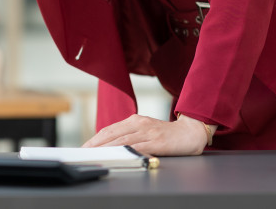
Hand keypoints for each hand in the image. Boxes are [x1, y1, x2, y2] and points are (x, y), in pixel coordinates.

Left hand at [81, 114, 212, 156]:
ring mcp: (148, 132)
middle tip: (83, 152)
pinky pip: (138, 147)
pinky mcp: (157, 141)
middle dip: (95, 144)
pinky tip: (117, 156)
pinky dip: (126, 151)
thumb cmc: (167, 134)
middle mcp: (139, 123)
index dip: (95, 139)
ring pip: (122, 140)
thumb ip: (131, 135)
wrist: (191, 132)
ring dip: (106, 148)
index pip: (109, 130)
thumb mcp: (146, 131)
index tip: (84, 147)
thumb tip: (112, 146)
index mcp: (134, 120)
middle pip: (112, 134)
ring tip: (94, 155)